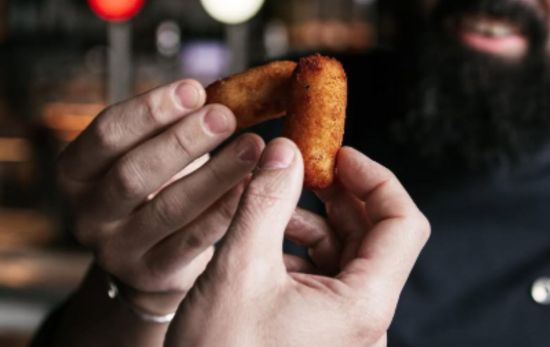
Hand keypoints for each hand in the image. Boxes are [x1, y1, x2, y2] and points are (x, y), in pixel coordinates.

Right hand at [57, 80, 263, 314]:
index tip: (195, 90)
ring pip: (167, 208)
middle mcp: (87, 213)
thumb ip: (168, 126)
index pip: (106, 133)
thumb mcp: (145, 154)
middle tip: (225, 118)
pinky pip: (193, 240)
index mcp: (77, 172)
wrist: (151, 251)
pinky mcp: (150, 273)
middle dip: (183, 141)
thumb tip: (220, 93)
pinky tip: (251, 186)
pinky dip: (225, 210)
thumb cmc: (154, 188)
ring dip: (215, 173)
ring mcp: (116, 248)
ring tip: (251, 146)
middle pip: (132, 173)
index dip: (151, 110)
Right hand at [165, 140, 429, 346]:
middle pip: (374, 236)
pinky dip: (300, 249)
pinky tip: (266, 240)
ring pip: (345, 254)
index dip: (375, 179)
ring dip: (312, 220)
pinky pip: (324, 276)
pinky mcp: (322, 330)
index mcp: (362, 306)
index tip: (338, 153)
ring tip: (270, 208)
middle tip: (301, 167)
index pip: (403, 224)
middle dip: (338, 195)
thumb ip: (266, 202)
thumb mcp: (239, 269)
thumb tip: (285, 151)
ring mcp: (344, 327)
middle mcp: (364, 319)